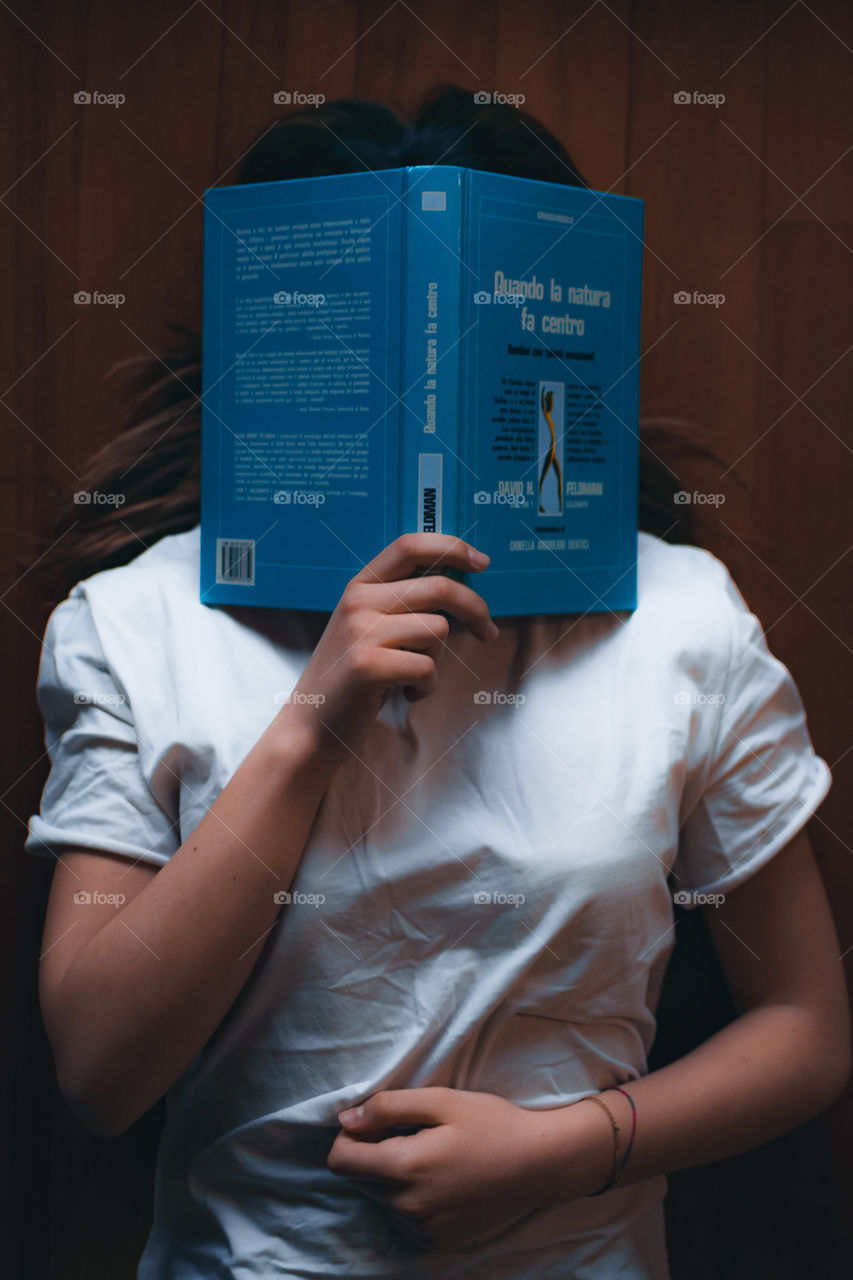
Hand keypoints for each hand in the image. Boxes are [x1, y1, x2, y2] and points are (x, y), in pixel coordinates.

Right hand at [279, 533, 497, 766]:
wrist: (311, 725)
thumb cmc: (351, 677)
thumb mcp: (367, 627)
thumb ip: (401, 603)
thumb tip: (462, 590)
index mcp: (359, 586)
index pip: (410, 545)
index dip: (452, 547)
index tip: (482, 563)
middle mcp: (358, 601)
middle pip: (440, 587)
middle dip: (476, 609)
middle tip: (487, 632)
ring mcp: (361, 632)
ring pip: (437, 630)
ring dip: (438, 659)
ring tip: (412, 676)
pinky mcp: (369, 665)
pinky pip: (428, 667)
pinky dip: (426, 687)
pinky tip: (404, 694)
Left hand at [326, 1086, 608, 1252]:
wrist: (540, 1165)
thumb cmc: (491, 1123)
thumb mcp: (440, 1100)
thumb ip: (387, 1107)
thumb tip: (345, 1119)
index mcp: (405, 1168)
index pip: (341, 1160)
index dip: (350, 1136)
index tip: (376, 1123)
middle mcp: (408, 1208)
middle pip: (361, 1180)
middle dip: (375, 1155)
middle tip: (415, 1135)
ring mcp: (423, 1231)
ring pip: (383, 1200)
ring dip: (395, 1179)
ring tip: (434, 1157)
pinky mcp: (438, 1243)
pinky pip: (406, 1219)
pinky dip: (414, 1200)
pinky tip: (444, 1182)